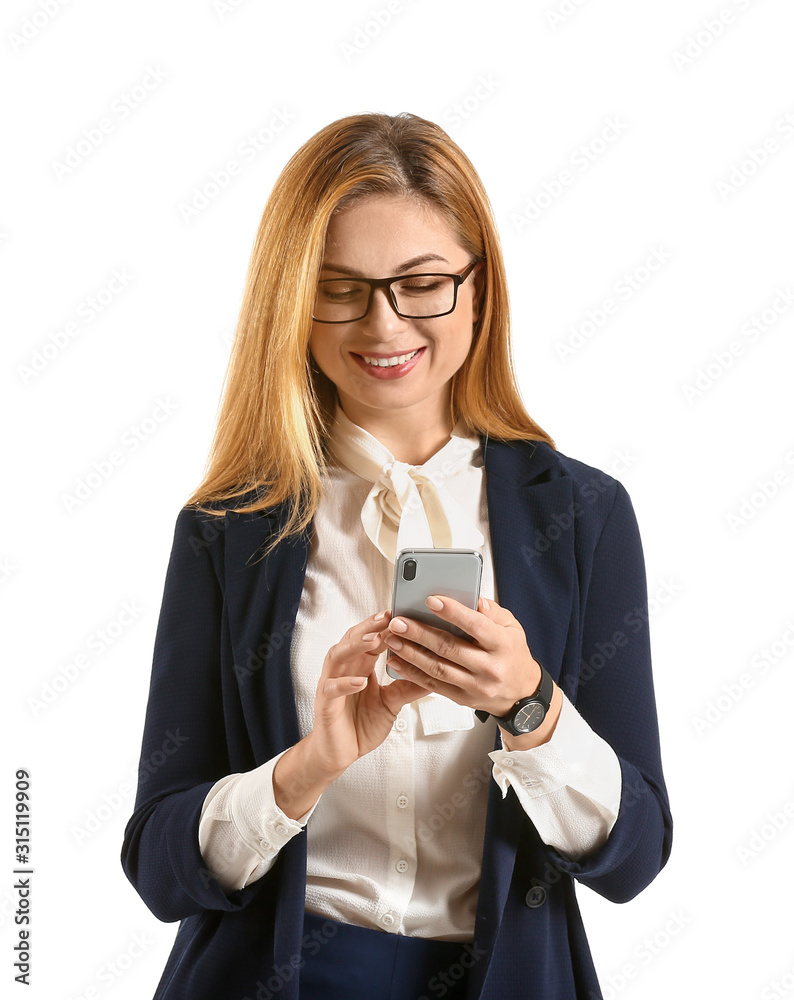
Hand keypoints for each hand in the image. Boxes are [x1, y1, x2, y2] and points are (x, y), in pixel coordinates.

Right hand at [308, 609, 429, 778]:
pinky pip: (332, 689)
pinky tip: (360, 681)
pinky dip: (345, 683)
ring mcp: (332, 684)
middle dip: (370, 626)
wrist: (339, 753)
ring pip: (339, 656)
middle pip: (353, 639)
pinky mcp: (325, 703)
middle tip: (388, 616)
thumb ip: (408, 686)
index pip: (371, 638)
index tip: (401, 613)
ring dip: (356, 646)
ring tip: (373, 639)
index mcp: (360, 666)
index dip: (384, 626)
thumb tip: (436, 671)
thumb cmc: (361, 724)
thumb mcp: (392, 702)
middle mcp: (344, 669)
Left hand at [381, 595, 547, 718]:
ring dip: (411, 653)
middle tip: (398, 621)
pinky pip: (434, 686)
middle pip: (450, 648)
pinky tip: (397, 661)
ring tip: (392, 639)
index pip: (476, 626)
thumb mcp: (512, 628)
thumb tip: (474, 599)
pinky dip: (412, 673)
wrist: (521, 694)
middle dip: (420, 633)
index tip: (431, 600)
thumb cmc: (513, 654)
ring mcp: (475, 686)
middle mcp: (489, 668)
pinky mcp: (462, 698)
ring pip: (438, 669)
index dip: (453, 612)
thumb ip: (493, 612)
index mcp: (502, 645)